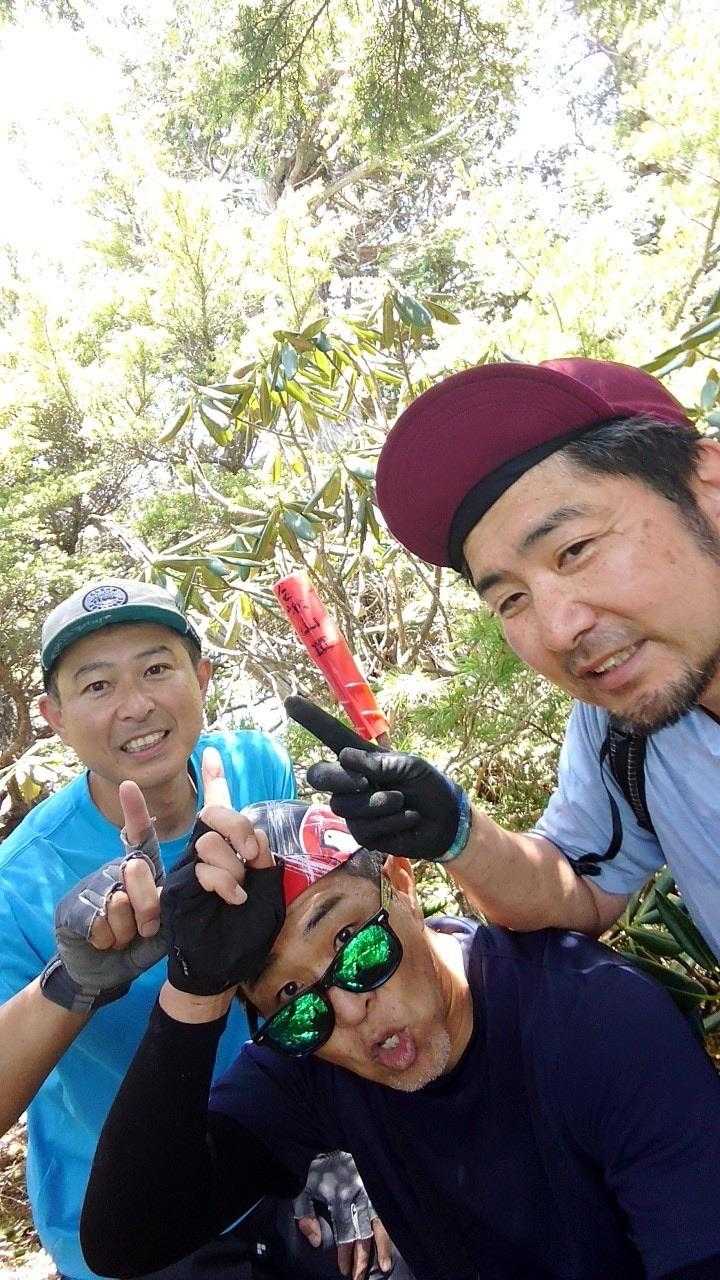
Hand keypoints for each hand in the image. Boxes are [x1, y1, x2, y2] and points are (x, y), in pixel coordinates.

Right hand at [43, 784, 165, 1013]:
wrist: (105, 972)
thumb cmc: (142, 942)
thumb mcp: (166, 921)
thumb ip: (169, 898)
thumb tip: (152, 875)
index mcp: (142, 870)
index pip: (139, 837)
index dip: (134, 811)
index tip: (129, 784)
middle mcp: (116, 872)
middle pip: (139, 875)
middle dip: (149, 910)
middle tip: (145, 929)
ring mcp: (93, 888)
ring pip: (119, 903)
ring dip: (127, 932)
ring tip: (124, 938)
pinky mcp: (73, 909)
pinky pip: (100, 923)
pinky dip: (108, 941)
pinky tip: (105, 944)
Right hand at [160, 748, 284, 993]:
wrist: (223, 967)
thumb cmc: (246, 933)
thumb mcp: (268, 891)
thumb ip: (262, 860)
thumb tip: (252, 837)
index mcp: (228, 851)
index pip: (220, 810)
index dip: (216, 782)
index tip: (214, 754)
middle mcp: (205, 854)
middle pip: (216, 814)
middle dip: (238, 828)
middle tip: (252, 856)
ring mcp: (189, 869)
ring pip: (209, 840)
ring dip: (234, 866)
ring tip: (239, 892)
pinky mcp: (179, 888)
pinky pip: (203, 868)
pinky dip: (225, 882)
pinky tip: (232, 899)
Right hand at [285, 696, 470, 862]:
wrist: (446, 820)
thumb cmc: (430, 786)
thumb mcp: (410, 766)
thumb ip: (379, 762)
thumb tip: (344, 757)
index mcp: (362, 758)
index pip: (330, 735)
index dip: (310, 718)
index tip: (290, 701)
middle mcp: (351, 781)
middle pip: (318, 775)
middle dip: (338, 778)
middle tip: (365, 781)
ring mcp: (353, 809)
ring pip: (343, 805)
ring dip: (378, 803)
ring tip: (401, 801)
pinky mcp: (362, 834)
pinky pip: (362, 828)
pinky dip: (390, 821)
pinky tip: (407, 818)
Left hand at [293, 1151, 392, 1278]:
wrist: (335, 1132)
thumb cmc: (319, 1164)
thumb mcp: (303, 1186)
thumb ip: (305, 1214)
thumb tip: (317, 1242)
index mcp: (339, 1195)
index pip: (345, 1233)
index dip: (345, 1255)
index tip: (344, 1270)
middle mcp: (358, 1194)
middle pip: (363, 1233)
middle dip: (362, 1259)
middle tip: (360, 1277)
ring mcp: (372, 1187)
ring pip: (380, 1222)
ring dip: (382, 1247)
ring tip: (383, 1267)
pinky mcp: (379, 1182)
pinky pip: (387, 1209)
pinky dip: (390, 1227)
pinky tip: (395, 1240)